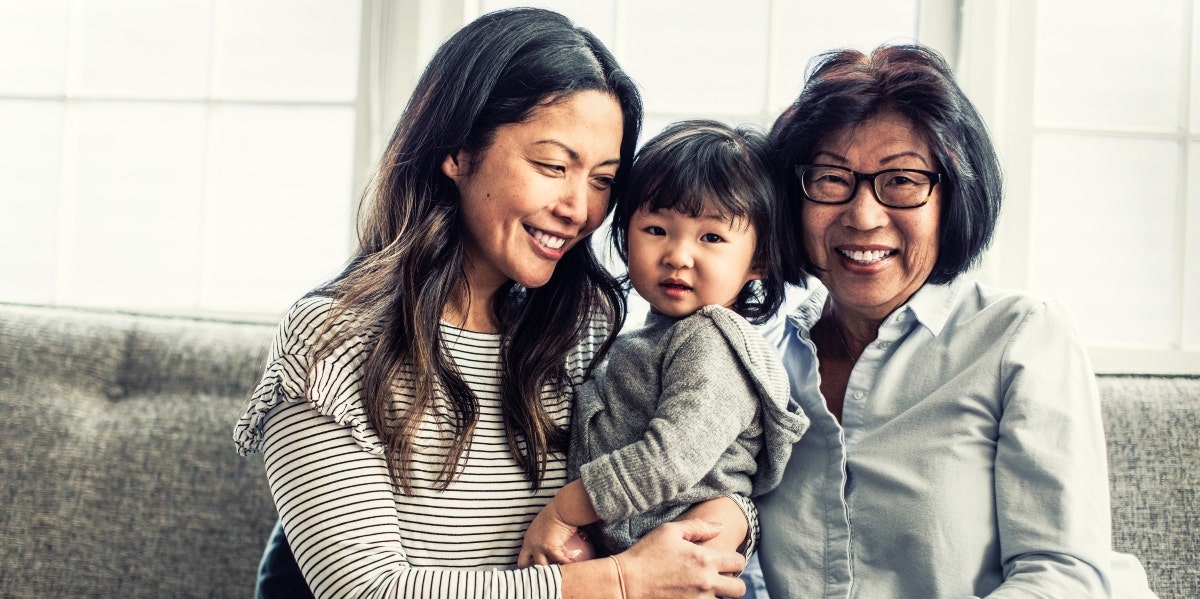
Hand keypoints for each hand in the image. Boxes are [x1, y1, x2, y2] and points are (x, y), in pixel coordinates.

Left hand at [519, 501, 583, 566]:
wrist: (561, 509)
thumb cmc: (556, 513)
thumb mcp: (543, 526)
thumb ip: (542, 537)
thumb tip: (551, 544)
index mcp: (528, 538)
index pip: (523, 557)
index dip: (529, 564)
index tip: (538, 567)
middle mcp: (530, 544)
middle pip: (524, 564)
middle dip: (533, 570)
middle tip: (544, 573)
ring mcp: (539, 547)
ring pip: (541, 566)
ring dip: (550, 569)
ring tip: (559, 571)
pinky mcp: (550, 548)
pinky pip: (559, 561)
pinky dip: (567, 563)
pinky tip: (572, 563)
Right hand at [619, 519, 746, 598]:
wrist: (625, 583)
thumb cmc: (645, 554)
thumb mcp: (669, 531)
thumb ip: (699, 527)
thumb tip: (722, 527)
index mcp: (705, 559)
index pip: (738, 562)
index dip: (734, 560)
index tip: (725, 561)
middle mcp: (706, 582)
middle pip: (739, 589)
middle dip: (734, 582)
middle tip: (721, 578)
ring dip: (718, 595)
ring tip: (704, 587)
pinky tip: (694, 595)